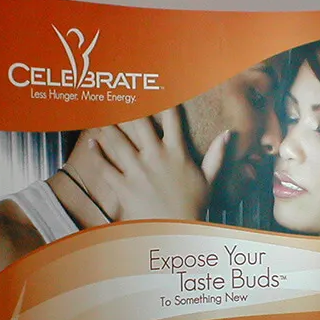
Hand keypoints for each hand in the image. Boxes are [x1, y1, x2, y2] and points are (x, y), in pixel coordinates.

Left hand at [86, 108, 228, 220]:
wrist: (176, 232)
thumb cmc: (194, 207)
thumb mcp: (209, 179)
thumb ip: (217, 155)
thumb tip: (227, 134)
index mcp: (177, 153)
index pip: (171, 119)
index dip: (164, 100)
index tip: (156, 88)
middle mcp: (156, 157)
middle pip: (138, 123)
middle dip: (128, 106)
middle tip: (118, 94)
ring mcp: (137, 170)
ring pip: (117, 141)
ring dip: (107, 125)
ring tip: (99, 114)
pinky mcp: (123, 186)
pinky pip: (105, 166)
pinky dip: (96, 153)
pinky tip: (91, 142)